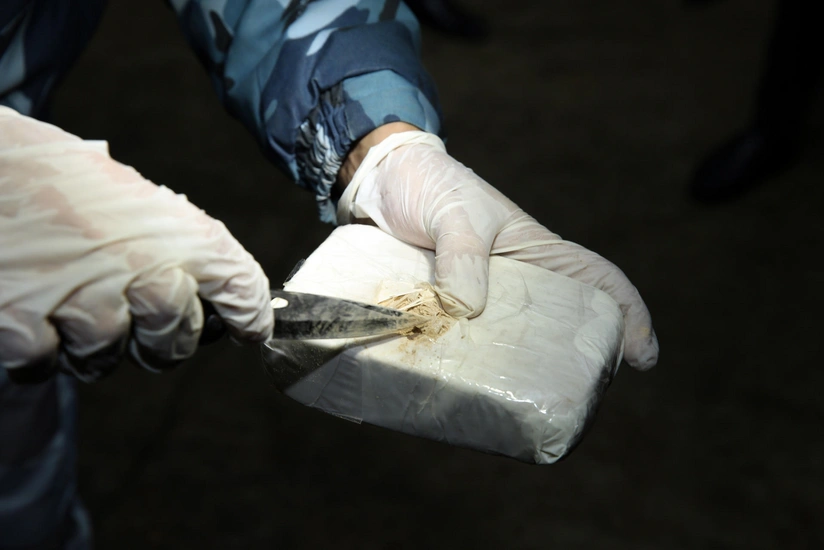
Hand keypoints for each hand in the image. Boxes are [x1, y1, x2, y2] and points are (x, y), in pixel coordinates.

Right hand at [0, 107, 272, 381]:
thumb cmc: (48, 171)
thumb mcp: (127, 191)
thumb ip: (168, 238)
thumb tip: (195, 287)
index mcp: (176, 231)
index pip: (239, 287)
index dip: (249, 315)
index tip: (251, 328)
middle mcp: (143, 268)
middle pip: (175, 340)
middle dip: (161, 340)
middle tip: (138, 322)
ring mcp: (84, 300)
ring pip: (105, 358)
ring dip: (90, 344)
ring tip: (64, 298)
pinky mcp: (23, 324)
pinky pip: (45, 365)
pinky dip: (36, 348)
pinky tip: (26, 310)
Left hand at [337, 128, 657, 369]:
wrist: (376, 182)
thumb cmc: (427, 184)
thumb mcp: (453, 212)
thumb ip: (461, 253)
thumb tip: (468, 309)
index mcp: (535, 253)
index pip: (597, 281)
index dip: (628, 315)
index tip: (643, 357)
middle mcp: (516, 283)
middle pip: (562, 328)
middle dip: (575, 365)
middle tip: (570, 401)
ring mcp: (478, 301)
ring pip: (513, 347)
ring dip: (519, 378)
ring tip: (518, 412)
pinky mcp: (443, 312)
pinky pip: (464, 348)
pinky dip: (467, 373)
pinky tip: (459, 398)